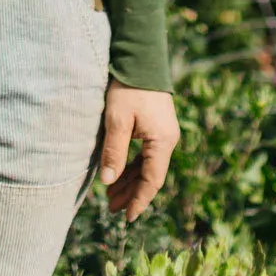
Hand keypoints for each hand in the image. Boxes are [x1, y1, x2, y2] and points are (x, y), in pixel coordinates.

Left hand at [98, 81, 179, 220]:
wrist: (140, 58)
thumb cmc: (128, 88)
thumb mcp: (117, 120)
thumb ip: (114, 152)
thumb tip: (108, 182)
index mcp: (162, 141)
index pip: (152, 181)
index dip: (139, 200)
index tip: (127, 217)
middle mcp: (167, 140)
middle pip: (150, 175)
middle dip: (131, 193)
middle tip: (111, 209)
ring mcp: (163, 133)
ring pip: (147, 165)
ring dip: (130, 180)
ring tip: (111, 196)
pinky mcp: (156, 125)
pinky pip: (146, 153)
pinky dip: (132, 165)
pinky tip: (119, 173)